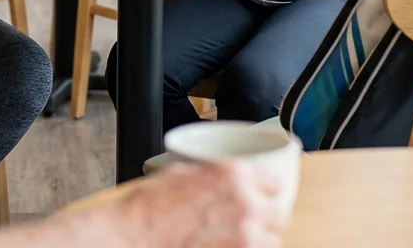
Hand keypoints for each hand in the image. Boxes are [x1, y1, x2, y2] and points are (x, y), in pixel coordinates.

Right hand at [103, 160, 285, 247]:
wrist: (133, 236)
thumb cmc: (149, 207)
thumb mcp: (181, 173)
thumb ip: (212, 175)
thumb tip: (222, 180)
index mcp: (233, 174)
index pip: (274, 183)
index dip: (265, 190)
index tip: (260, 195)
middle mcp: (245, 203)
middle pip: (278, 213)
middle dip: (265, 215)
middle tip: (247, 218)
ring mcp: (245, 235)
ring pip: (271, 239)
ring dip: (259, 237)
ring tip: (234, 236)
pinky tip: (226, 246)